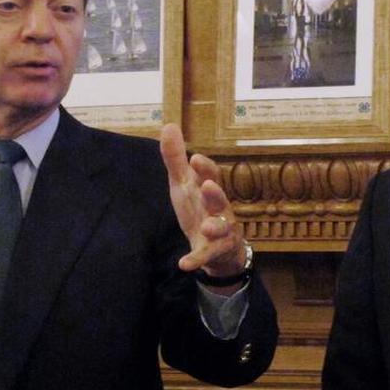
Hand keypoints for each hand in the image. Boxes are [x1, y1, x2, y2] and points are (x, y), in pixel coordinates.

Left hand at [160, 124, 245, 277]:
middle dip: (215, 193)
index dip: (205, 169)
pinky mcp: (215, 251)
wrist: (218, 247)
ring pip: (221, 227)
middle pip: (220, 199)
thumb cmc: (200, 208)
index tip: (196, 159)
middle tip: (208, 186)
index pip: (211, 176)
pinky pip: (206, 256)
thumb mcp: (184, 184)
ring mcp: (221, 231)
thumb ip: (176, 158)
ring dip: (214, 226)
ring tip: (205, 226)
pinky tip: (184, 264)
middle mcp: (219, 208)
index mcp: (209, 190)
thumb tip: (168, 125)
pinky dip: (196, 259)